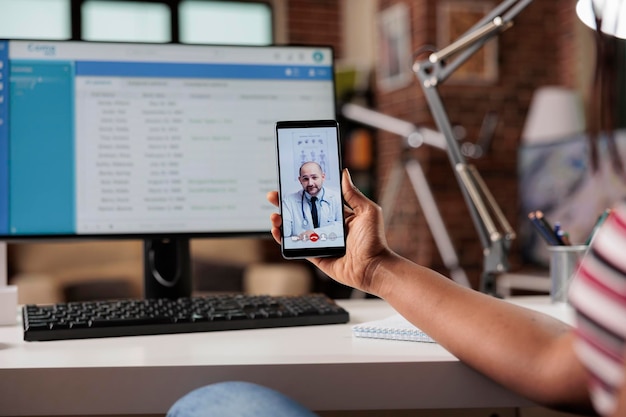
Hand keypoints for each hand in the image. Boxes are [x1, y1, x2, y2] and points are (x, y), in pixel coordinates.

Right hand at [267, 169, 393, 294]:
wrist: (373, 267)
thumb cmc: (374, 240)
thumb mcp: (367, 211)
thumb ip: (353, 194)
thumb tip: (344, 173)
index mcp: (339, 216)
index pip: (316, 200)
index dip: (303, 192)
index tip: (290, 183)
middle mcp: (328, 227)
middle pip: (302, 213)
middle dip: (285, 204)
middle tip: (273, 196)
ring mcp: (321, 242)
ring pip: (296, 229)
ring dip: (282, 221)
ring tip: (275, 215)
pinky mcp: (316, 256)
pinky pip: (297, 247)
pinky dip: (285, 240)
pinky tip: (278, 231)